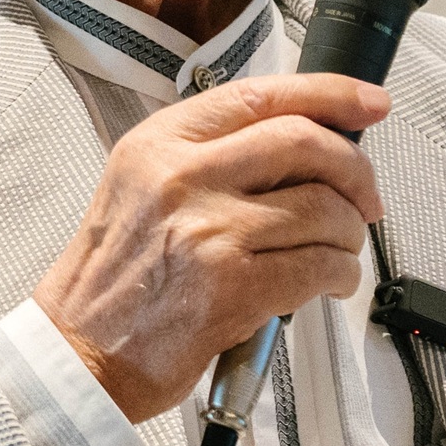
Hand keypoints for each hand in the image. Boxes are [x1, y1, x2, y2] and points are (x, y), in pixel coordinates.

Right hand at [32, 72, 388, 421]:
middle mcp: (183, 177)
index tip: (367, 102)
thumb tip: (302, 145)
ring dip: (350, 233)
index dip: (329, 92)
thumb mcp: (141, 188)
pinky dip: (341, 275)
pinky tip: (330, 282)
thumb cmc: (114, 281)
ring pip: (323, 209)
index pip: (260, 96)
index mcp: (160, 144)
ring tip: (339, 250)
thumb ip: (209, 157)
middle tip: (366, 196)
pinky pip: (320, 267)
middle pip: (304, 143)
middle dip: (354, 169)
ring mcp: (209, 231)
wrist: (78, 352)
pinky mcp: (233, 287)